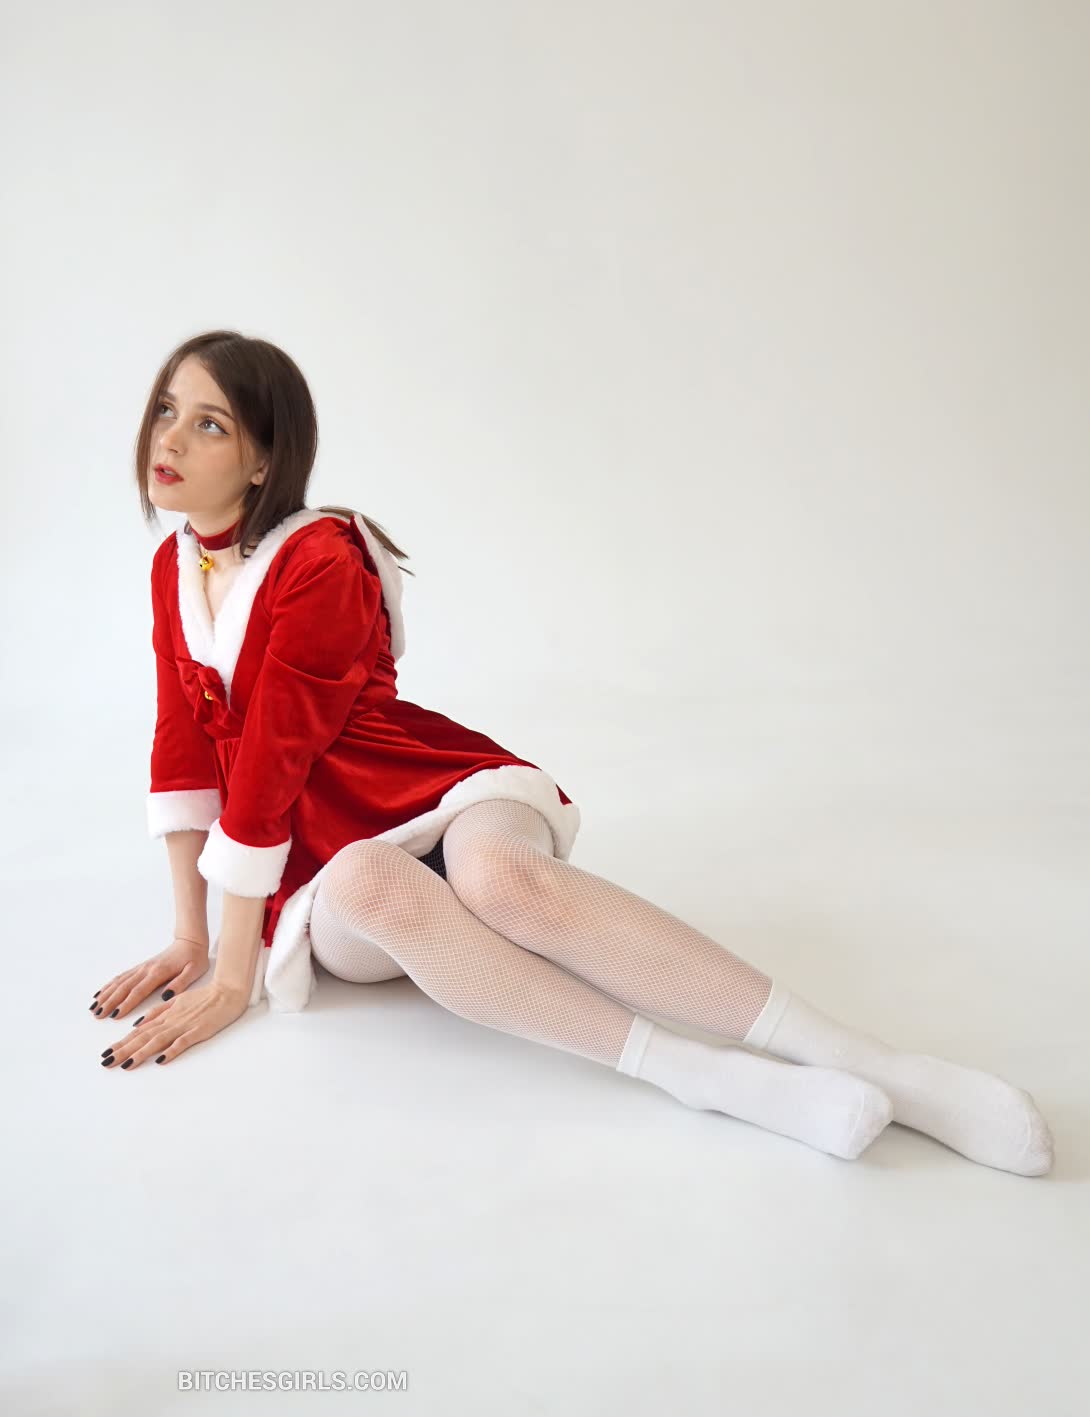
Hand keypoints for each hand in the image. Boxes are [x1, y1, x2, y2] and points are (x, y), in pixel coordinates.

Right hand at [89, 936, 208, 1020]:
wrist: (190, 941)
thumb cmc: (194, 958)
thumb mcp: (194, 971)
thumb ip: (180, 983)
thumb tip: (165, 996)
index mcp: (158, 972)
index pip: (139, 991)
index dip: (126, 1004)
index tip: (114, 1015)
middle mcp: (146, 969)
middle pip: (124, 987)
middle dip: (109, 1002)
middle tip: (97, 1015)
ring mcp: (142, 968)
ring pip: (119, 982)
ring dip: (106, 994)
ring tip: (94, 1007)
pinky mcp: (141, 967)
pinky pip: (122, 977)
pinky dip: (109, 985)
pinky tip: (101, 993)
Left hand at [100, 981, 248, 1069]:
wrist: (228, 990)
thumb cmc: (205, 996)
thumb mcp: (177, 1000)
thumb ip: (158, 1012)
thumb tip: (137, 1024)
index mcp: (166, 1013)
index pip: (139, 1031)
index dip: (122, 1042)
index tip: (107, 1053)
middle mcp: (171, 1020)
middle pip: (143, 1037)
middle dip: (123, 1050)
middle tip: (106, 1062)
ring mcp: (185, 1025)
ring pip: (158, 1040)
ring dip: (140, 1053)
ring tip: (124, 1064)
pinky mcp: (199, 1031)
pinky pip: (183, 1042)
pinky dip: (171, 1050)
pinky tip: (160, 1060)